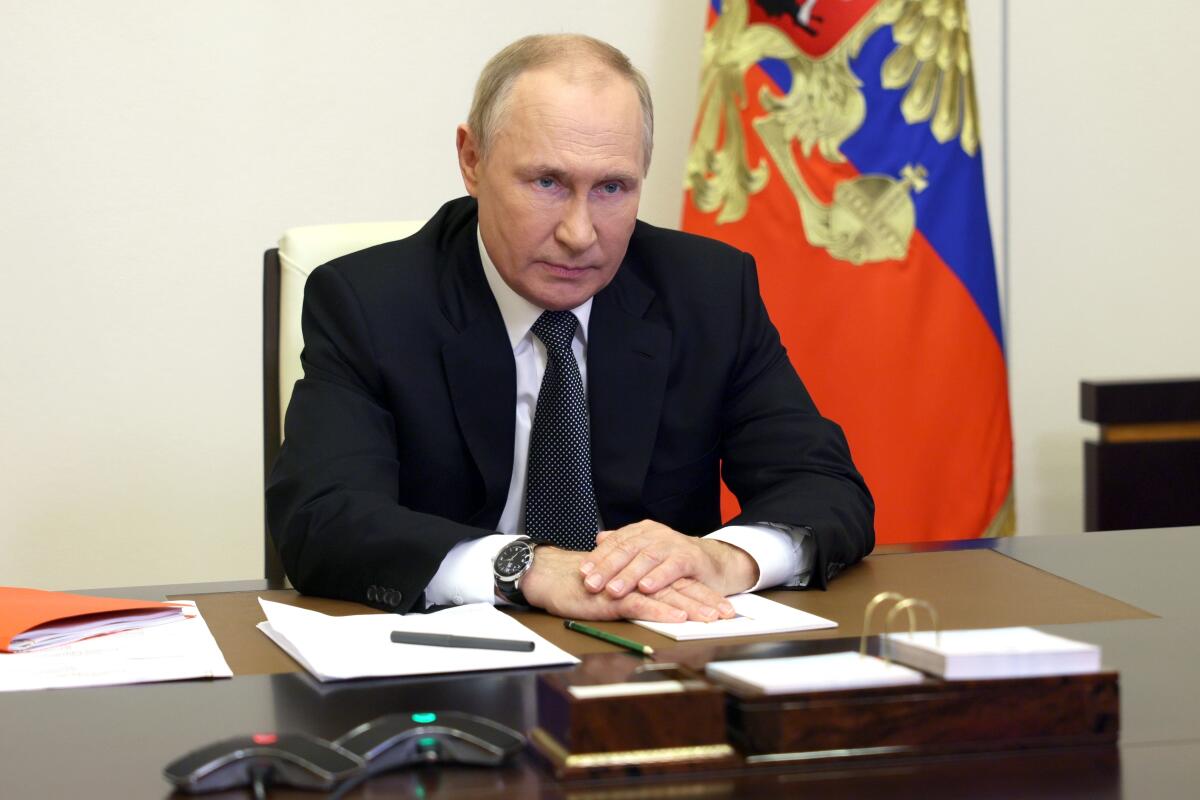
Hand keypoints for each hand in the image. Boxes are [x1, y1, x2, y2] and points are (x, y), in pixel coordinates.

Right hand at [520, 546, 724, 622]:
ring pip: (666, 595)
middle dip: (706, 601)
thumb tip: (662, 608)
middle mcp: (639, 577)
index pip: (679, 583)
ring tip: (711, 617)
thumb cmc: (585, 587)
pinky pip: (641, 604)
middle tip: (728, 613)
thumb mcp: (618, 591)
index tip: (724, 607)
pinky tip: (677, 617)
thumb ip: (638, 594)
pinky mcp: (613, 597)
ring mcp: (628, 586)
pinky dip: (661, 610)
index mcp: (643, 575)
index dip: (703, 594)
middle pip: (679, 587)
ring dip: (691, 607)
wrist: (553, 578)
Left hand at [579, 520, 759, 618]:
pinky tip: (645, 588)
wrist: (714, 562)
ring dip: (628, 575)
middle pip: (627, 549)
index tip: (581, 572)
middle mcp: (656, 534)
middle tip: (590, 584)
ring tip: (613, 590)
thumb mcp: (647, 551)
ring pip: (647, 558)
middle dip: (607, 568)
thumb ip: (624, 544)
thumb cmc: (675, 561)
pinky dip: (658, 577)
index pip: (615, 542)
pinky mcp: (691, 558)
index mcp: (643, 531)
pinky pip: (672, 567)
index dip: (598, 557)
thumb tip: (599, 538)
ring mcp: (674, 544)